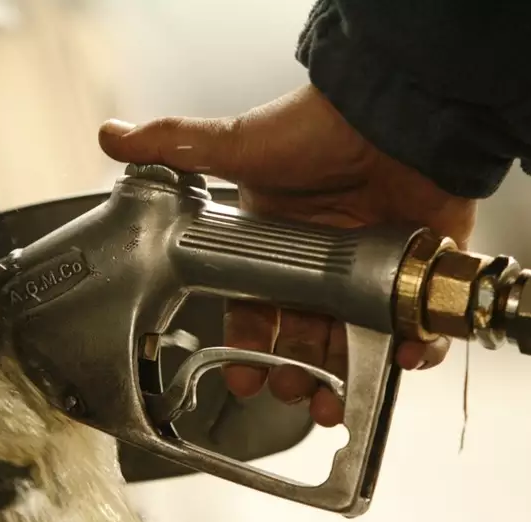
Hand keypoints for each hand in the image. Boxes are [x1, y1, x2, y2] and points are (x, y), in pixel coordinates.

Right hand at [98, 85, 475, 426]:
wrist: (395, 111)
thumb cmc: (318, 128)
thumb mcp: (239, 145)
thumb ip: (176, 145)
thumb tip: (112, 135)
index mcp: (274, 243)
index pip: (254, 309)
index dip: (248, 346)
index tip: (244, 378)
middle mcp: (320, 263)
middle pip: (303, 338)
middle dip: (294, 373)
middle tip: (291, 390)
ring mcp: (370, 270)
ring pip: (355, 345)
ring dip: (345, 379)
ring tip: (334, 401)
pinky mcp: (415, 272)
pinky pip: (417, 327)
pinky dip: (415, 351)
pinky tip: (401, 360)